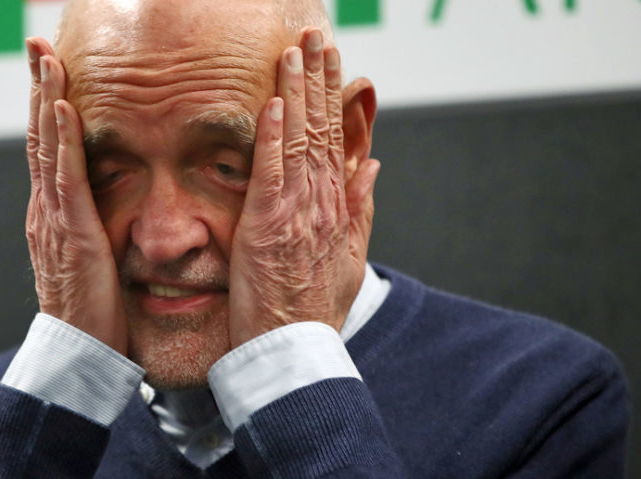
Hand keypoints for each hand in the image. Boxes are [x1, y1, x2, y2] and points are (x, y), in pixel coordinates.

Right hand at [24, 37, 126, 353]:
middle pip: (39, 135)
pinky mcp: (72, 231)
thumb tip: (108, 209)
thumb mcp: (94, 258)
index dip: (48, 106)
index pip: (48, 148)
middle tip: (37, 46)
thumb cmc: (94, 310)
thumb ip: (95, 228)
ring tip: (45, 56)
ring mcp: (54, 217)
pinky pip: (65, 176)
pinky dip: (61, 139)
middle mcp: (47, 208)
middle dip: (39, 87)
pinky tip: (62, 106)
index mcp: (55, 213)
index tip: (51, 70)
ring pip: (45, 145)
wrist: (81, 351)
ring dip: (45, 97)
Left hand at [228, 28, 379, 346]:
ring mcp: (297, 210)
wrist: (296, 346)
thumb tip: (372, 164)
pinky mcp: (268, 224)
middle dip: (320, 78)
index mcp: (339, 204)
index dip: (337, 96)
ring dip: (297, 92)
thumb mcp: (351, 254)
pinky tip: (274, 103)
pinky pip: (271, 172)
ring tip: (296, 51)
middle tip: (317, 36)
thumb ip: (361, 206)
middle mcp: (323, 200)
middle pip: (323, 128)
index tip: (336, 62)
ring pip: (300, 140)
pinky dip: (273, 137)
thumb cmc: (317, 306)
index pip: (339, 138)